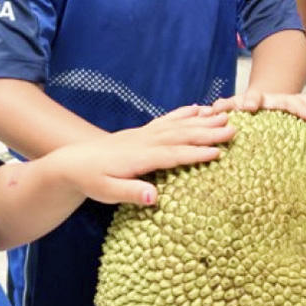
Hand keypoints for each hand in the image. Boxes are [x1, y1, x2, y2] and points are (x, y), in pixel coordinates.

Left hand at [53, 106, 234, 205]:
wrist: (73, 162)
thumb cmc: (91, 180)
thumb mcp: (107, 192)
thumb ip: (132, 193)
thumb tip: (156, 197)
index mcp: (139, 157)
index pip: (172, 154)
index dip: (195, 153)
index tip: (219, 152)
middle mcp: (145, 141)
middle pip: (181, 135)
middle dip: (208, 132)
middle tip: (233, 128)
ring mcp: (145, 134)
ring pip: (178, 124)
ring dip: (202, 120)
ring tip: (224, 114)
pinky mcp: (143, 132)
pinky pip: (168, 120)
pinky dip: (185, 113)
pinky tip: (199, 109)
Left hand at [213, 89, 305, 127]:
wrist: (263, 99)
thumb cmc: (245, 108)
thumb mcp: (232, 107)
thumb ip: (223, 108)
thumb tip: (203, 112)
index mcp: (256, 100)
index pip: (253, 97)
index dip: (250, 101)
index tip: (249, 108)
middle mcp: (275, 99)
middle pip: (288, 101)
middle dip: (299, 108)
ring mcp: (291, 102)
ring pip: (304, 103)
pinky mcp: (303, 107)